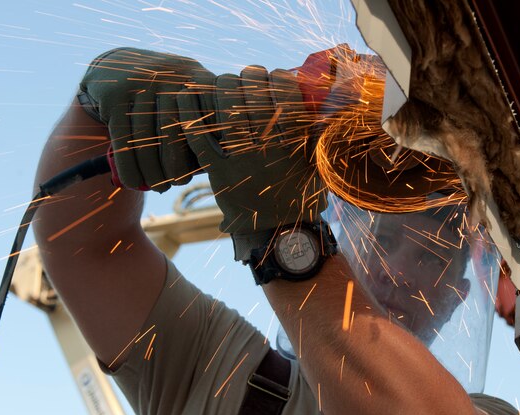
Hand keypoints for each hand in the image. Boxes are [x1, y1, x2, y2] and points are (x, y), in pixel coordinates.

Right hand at [79, 47, 205, 191]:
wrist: (115, 68)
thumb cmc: (163, 96)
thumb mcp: (187, 95)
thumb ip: (207, 121)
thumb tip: (222, 163)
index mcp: (195, 75)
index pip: (208, 114)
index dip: (208, 143)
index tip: (211, 167)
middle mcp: (169, 74)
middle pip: (176, 129)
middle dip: (178, 162)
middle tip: (180, 183)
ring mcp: (139, 81)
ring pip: (147, 137)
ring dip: (152, 170)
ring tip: (160, 187)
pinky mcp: (113, 93)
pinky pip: (123, 138)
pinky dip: (128, 166)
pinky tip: (134, 182)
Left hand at [177, 65, 324, 258]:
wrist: (284, 235)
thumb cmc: (305, 196)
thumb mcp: (321, 163)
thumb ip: (321, 133)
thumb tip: (331, 101)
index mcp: (296, 140)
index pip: (284, 88)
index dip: (279, 77)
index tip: (277, 78)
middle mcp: (268, 144)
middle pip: (251, 88)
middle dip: (250, 75)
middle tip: (250, 77)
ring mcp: (240, 157)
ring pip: (224, 102)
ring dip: (223, 85)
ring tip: (225, 84)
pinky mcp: (217, 170)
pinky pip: (196, 133)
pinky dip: (188, 111)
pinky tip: (188, 96)